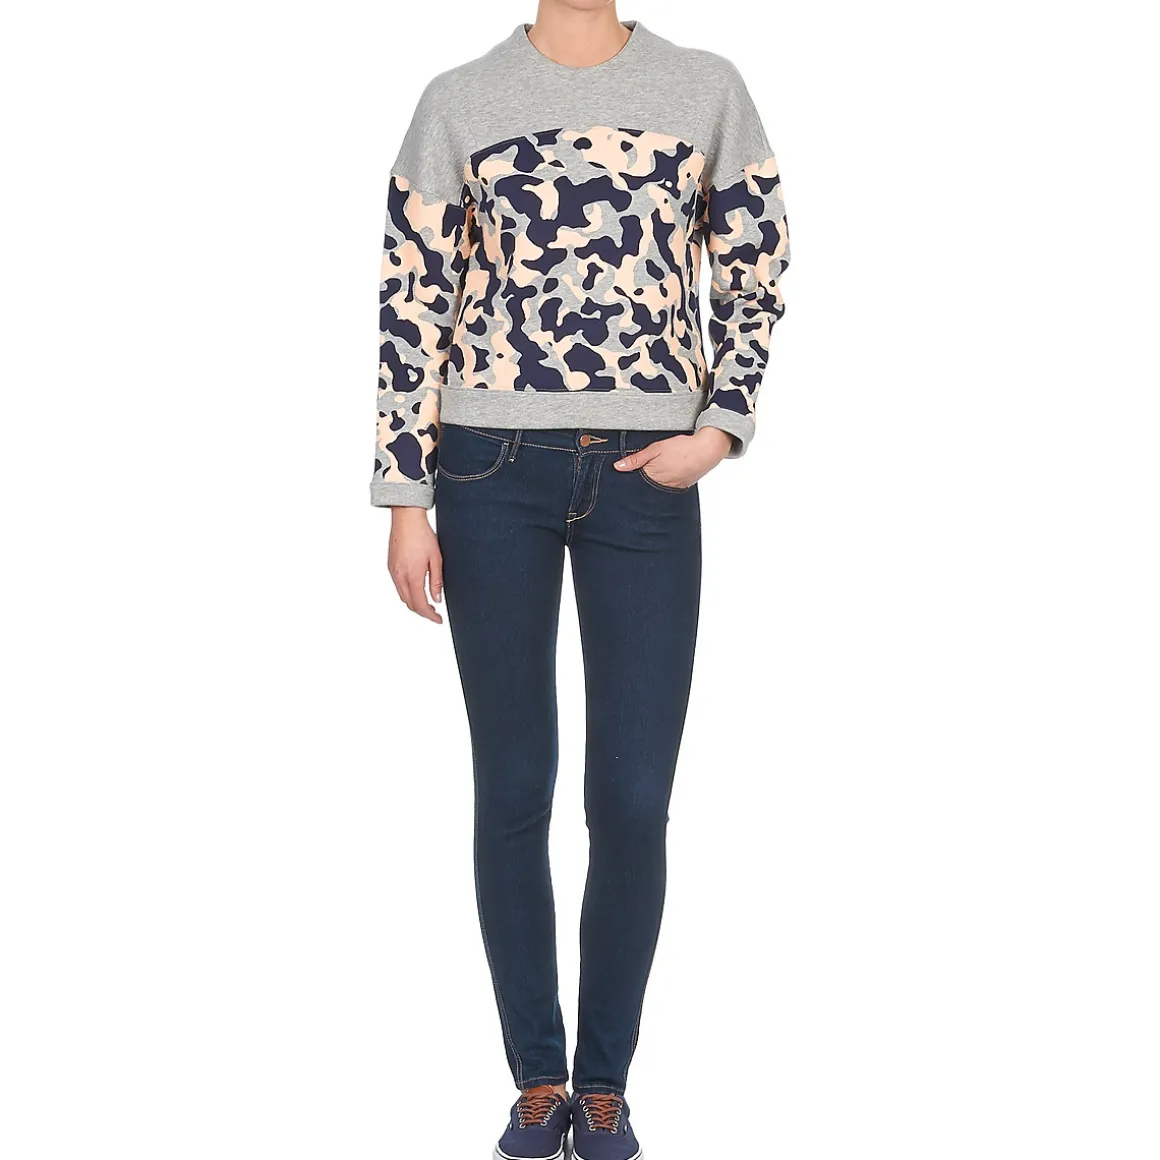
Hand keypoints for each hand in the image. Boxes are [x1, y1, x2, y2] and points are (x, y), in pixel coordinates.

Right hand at [388, 507, 442, 622]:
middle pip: (410, 603)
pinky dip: (408, 593)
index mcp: (413, 575)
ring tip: (428, 602)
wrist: (406, 519)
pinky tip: (417, 589)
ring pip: (403, 596)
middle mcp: (400, 576)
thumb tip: (437, 599)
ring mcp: (393, 571)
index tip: (438, 620)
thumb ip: (436, 581)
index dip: (430, 615)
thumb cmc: (423, 535)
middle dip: (422, 611)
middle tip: (435, 613)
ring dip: (414, 602)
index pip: (420, 604)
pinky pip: (398, 586)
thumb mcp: (436, 559)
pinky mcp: (391, 566)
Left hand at [613, 427, 732, 488]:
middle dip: (641, 482)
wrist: (707, 450)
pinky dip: (665, 482)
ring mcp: (672, 488)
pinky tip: (668, 473)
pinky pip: (668, 488)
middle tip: (643, 472)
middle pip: (644, 488)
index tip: (625, 477)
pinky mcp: (681, 487)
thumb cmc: (682, 448)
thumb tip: (618, 466)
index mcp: (652, 477)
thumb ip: (636, 459)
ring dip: (653, 482)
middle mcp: (661, 487)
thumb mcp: (655, 449)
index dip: (629, 479)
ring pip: (656, 488)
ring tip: (659, 470)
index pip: (634, 484)